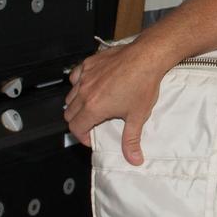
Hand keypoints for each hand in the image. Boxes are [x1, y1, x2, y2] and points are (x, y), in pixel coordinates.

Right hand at [65, 41, 169, 165]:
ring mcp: (85, 76)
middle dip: (79, 122)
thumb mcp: (137, 116)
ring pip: (70, 95)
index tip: (91, 137)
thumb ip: (131, 140)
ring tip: (93, 106)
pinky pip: (75, 76)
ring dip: (77, 104)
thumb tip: (134, 159)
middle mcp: (85, 91)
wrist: (147, 57)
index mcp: (93, 107)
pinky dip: (78, 84)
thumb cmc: (143, 84)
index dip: (82, 136)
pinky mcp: (89, 63)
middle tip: (92, 123)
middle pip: (69, 113)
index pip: (75, 127)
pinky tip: (91, 86)